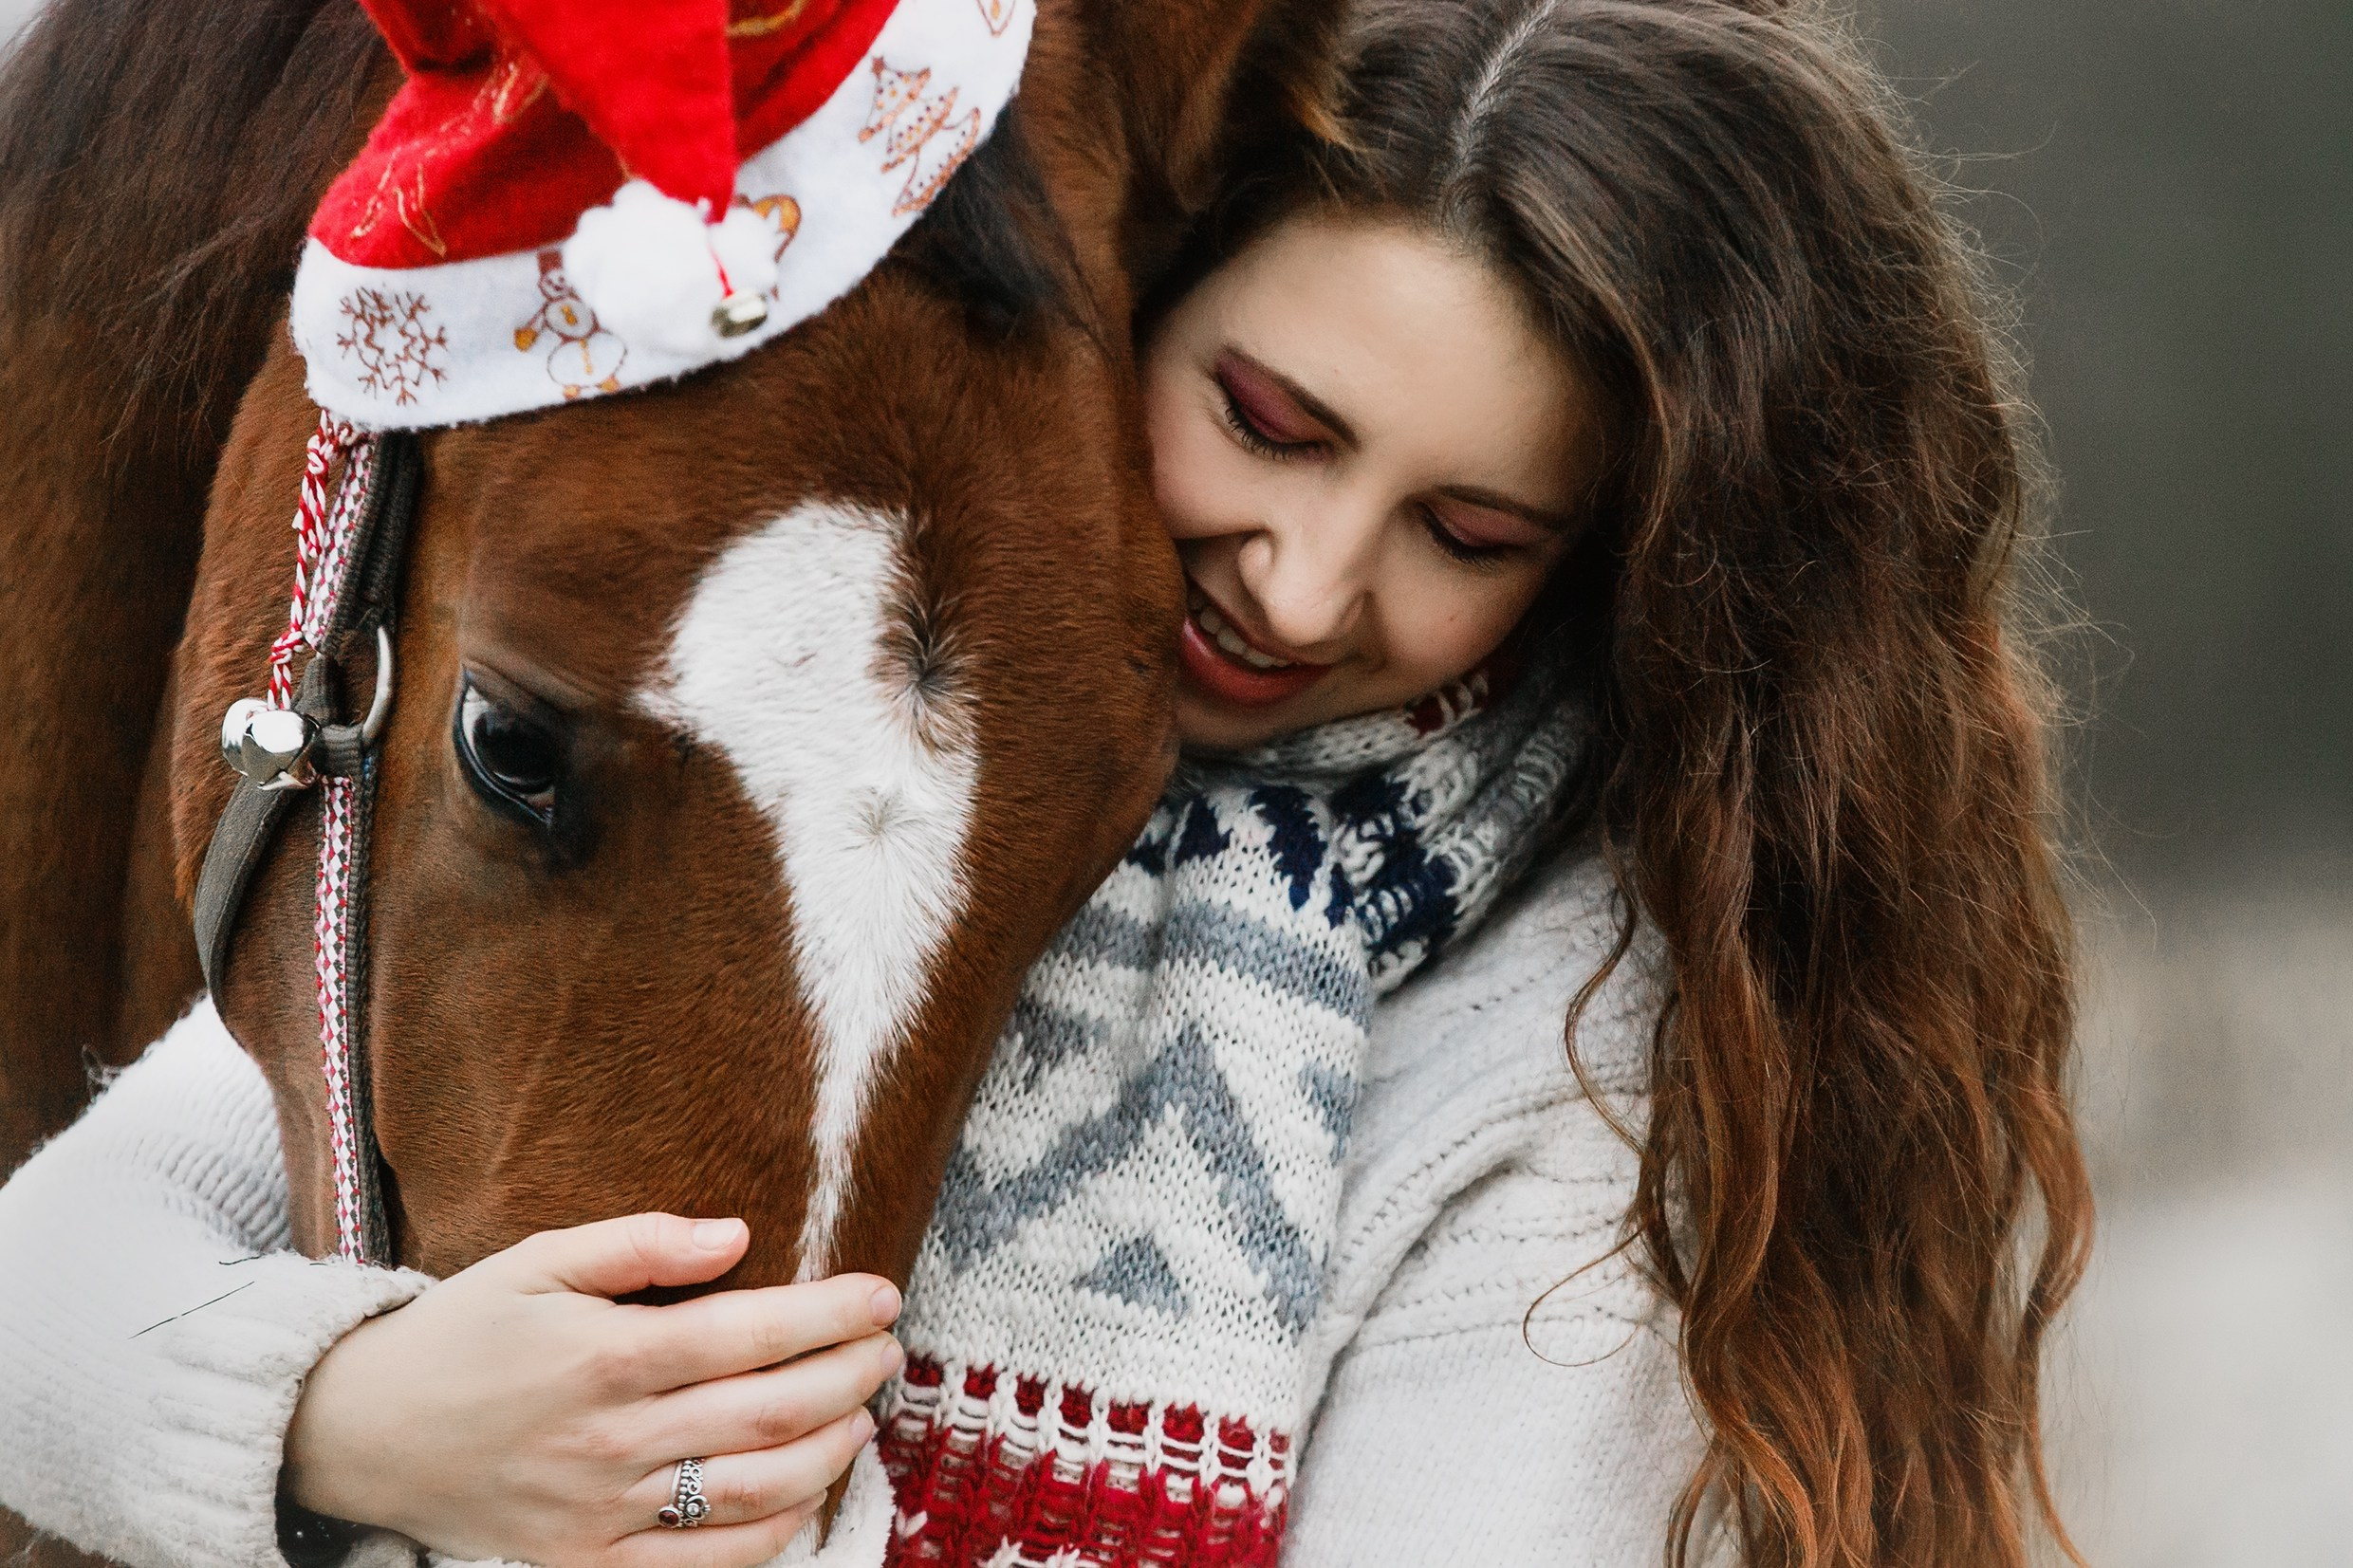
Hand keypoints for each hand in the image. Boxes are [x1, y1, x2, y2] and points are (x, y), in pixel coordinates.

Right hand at [283, 1213, 902, 1566]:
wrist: (361, 1433)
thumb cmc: (463, 1333)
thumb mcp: (538, 1261)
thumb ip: (642, 1244)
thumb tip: (739, 1235)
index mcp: (604, 1355)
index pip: (752, 1333)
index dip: (832, 1315)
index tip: (883, 1295)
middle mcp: (611, 1439)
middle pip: (770, 1413)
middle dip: (849, 1378)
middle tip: (889, 1350)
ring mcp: (603, 1512)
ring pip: (753, 1492)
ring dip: (828, 1453)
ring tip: (864, 1415)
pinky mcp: (590, 1564)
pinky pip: (706, 1565)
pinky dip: (772, 1535)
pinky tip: (805, 1494)